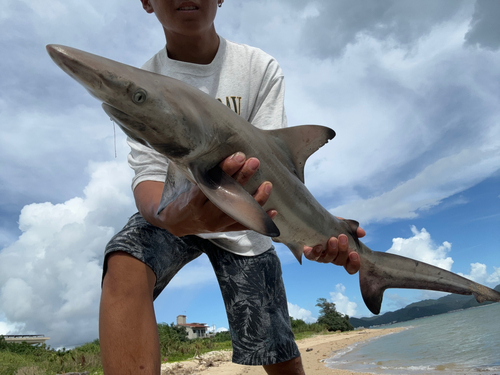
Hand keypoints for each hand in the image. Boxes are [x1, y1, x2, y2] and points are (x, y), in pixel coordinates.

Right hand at [134, 152, 275, 236]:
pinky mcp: (225, 229)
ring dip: (256, 199)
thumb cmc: (183, 194)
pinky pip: (244, 226)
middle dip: (243, 177)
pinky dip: (259, 219)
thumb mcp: (185, 180)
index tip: (239, 155)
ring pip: (239, 213)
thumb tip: (205, 137)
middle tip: (254, 161)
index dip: (227, 169)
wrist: (176, 221)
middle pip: (228, 195)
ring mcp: (217, 223)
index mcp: (194, 199)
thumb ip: (198, 167)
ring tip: (268, 184)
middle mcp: (206, 213)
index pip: (213, 182)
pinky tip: (273, 210)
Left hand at [303, 223, 364, 274]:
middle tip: (343, 237)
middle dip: (343, 250)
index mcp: (343, 254)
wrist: (313, 222)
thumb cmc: (330, 226)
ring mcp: (321, 257)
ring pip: (328, 260)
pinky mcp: (310, 253)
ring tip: (332, 239)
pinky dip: (316, 253)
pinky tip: (318, 246)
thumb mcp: (343, 225)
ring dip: (332, 250)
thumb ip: (352, 229)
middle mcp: (333, 258)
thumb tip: (362, 233)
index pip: (351, 266)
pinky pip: (312, 257)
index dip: (354, 264)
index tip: (354, 253)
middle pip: (340, 262)